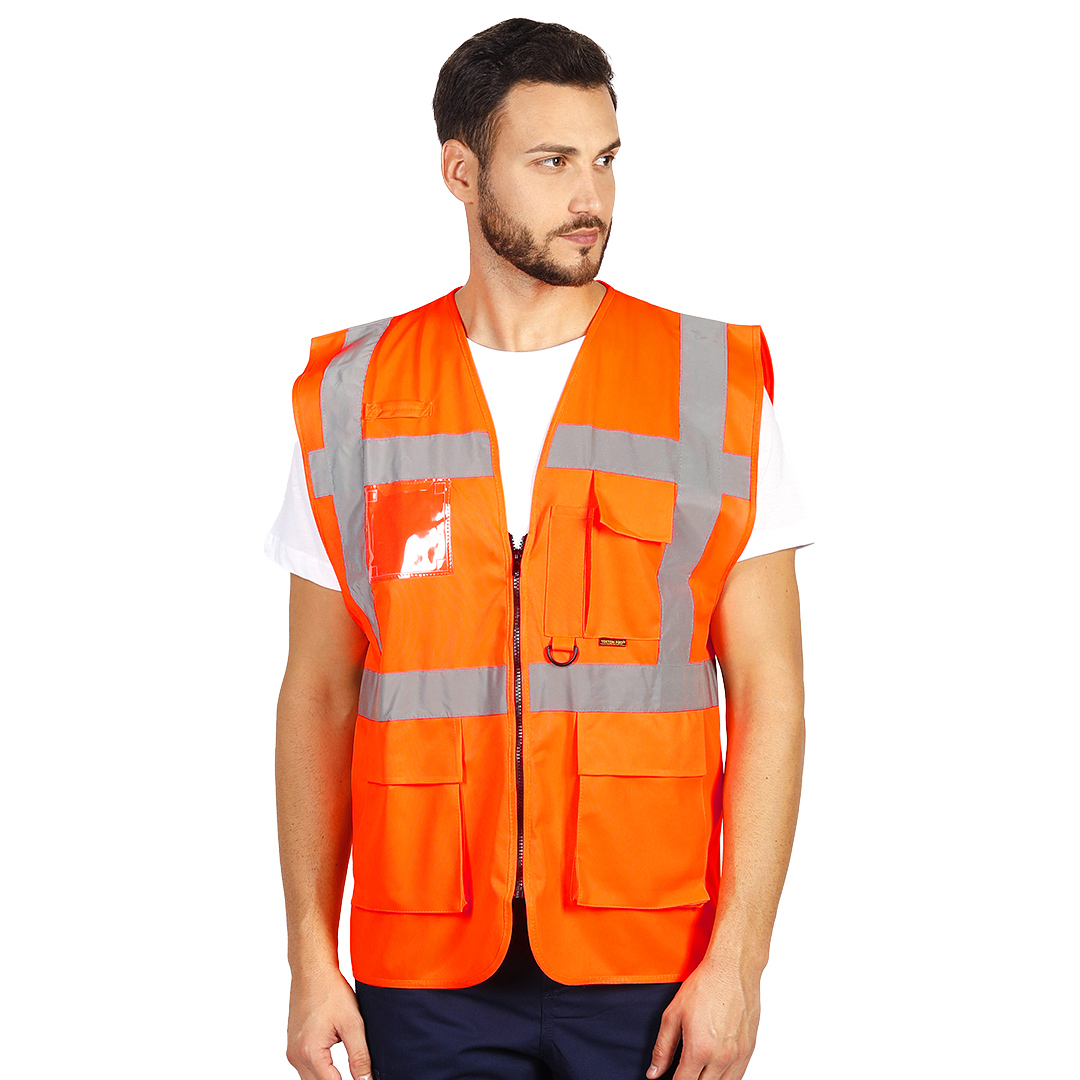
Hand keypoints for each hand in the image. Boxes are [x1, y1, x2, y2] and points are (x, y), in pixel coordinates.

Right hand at [286, 965, 372, 1079]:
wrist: (312, 970)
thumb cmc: (331, 991)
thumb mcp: (352, 1023)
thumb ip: (360, 1056)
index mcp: (310, 1052)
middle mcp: (296, 1056)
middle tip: (358, 1076)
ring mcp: (292, 1052)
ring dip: (328, 1078)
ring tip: (347, 1071)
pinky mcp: (293, 1046)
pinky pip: (306, 1068)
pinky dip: (320, 1070)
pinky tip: (333, 1063)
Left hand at [647, 950, 760, 1079]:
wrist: (732, 970)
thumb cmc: (704, 986)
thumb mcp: (673, 1014)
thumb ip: (662, 1048)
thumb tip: (654, 1072)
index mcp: (699, 1050)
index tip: (671, 1079)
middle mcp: (721, 1058)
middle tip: (684, 1072)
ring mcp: (738, 1056)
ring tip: (698, 1071)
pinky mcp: (749, 1050)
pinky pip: (738, 1077)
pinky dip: (725, 1078)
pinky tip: (715, 1071)